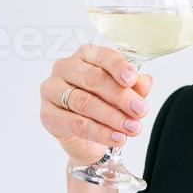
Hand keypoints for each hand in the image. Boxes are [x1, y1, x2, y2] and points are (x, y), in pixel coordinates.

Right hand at [39, 43, 152, 165]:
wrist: (88, 138)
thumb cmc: (106, 104)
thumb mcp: (125, 94)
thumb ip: (135, 86)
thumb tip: (145, 81)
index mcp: (86, 55)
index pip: (103, 56)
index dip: (119, 67)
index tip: (132, 79)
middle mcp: (65, 67)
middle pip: (94, 80)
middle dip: (121, 97)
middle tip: (140, 110)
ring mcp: (52, 90)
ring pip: (85, 103)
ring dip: (112, 117)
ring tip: (133, 128)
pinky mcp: (48, 114)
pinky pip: (76, 124)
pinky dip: (99, 132)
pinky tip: (117, 138)